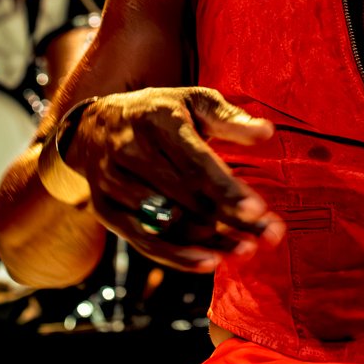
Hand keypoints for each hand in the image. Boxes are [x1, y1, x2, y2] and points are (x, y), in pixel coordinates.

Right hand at [63, 86, 284, 271]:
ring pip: (167, 222)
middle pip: (185, 196)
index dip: (226, 189)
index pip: (195, 162)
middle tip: (268, 236)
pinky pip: (143, 240)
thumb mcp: (194, 101)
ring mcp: (112, 181)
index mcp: (158, 120)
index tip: (258, 210)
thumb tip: (266, 132)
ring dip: (210, 241)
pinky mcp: (104, 208)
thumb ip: (229, 118)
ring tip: (246, 250)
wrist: (95, 124)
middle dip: (229, 220)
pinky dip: (178, 255)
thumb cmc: (159, 112)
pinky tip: (209, 261)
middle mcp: (130, 150)